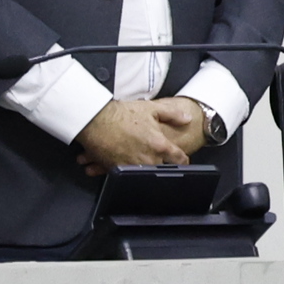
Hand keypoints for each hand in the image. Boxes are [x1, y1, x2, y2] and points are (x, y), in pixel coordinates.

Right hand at [77, 96, 209, 173]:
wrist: (96, 120)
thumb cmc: (122, 114)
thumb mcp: (151, 108)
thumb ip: (173, 114)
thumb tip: (188, 119)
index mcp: (160, 145)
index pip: (179, 159)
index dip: (183, 160)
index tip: (182, 161)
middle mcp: (149, 158)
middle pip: (163, 169)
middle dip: (162, 165)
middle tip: (159, 159)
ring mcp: (134, 166)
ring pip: (146, 174)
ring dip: (145, 168)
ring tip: (140, 161)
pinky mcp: (119, 170)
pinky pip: (128, 176)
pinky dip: (127, 172)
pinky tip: (126, 165)